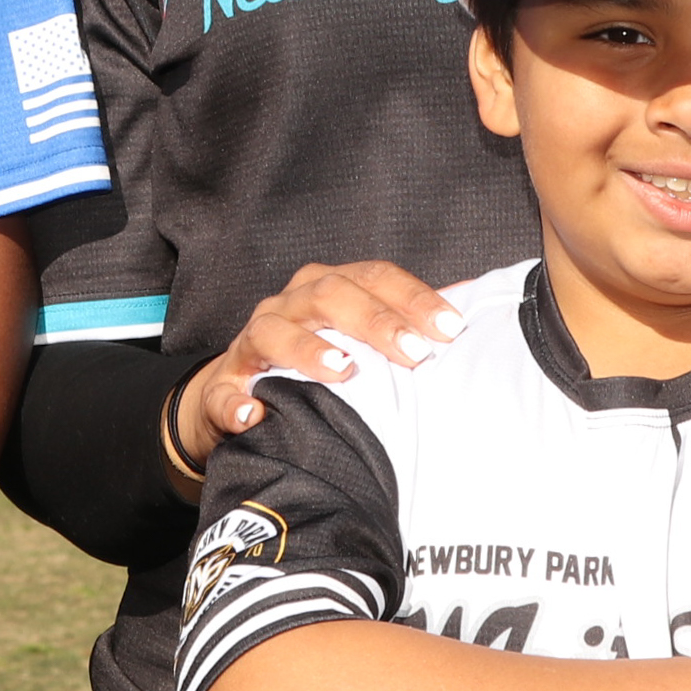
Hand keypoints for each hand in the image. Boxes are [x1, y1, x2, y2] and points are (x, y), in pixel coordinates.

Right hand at [172, 259, 463, 479]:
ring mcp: (251, 343)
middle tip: (414, 353)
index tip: (451, 328)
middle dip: (375, 322)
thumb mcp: (358, 335)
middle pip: (330, 295)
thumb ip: (405, 322)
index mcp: (326, 288)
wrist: (240, 392)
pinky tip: (253, 413)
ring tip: (343, 371)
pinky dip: (234, 402)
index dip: (413, 298)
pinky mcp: (220, 387)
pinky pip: (221, 393)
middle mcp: (289, 305)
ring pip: (273, 332)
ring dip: (307, 350)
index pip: (374, 277)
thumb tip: (470, 302)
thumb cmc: (315, 358)